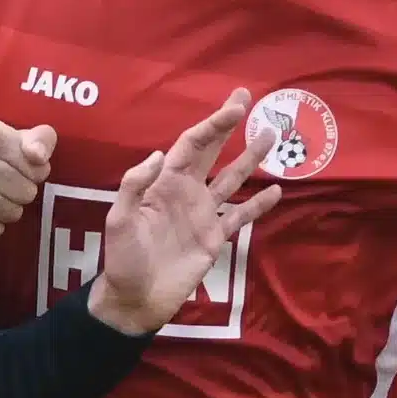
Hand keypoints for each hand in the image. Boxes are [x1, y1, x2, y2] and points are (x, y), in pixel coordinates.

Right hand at [0, 117, 50, 241]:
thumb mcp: (5, 139)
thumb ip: (37, 140)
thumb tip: (40, 158)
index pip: (38, 161)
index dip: (34, 170)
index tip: (18, 168)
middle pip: (27, 191)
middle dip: (20, 193)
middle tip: (2, 187)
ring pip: (12, 213)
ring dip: (7, 211)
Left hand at [87, 90, 262, 335]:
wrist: (136, 299)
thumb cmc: (123, 258)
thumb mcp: (119, 220)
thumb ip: (135, 186)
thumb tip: (160, 155)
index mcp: (165, 183)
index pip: (192, 145)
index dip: (214, 125)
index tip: (236, 108)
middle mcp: (187, 192)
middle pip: (212, 151)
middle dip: (228, 126)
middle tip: (248, 98)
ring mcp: (203, 214)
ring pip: (231, 178)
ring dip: (250, 158)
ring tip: (270, 136)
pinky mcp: (215, 238)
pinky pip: (240, 215)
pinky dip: (258, 204)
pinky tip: (276, 190)